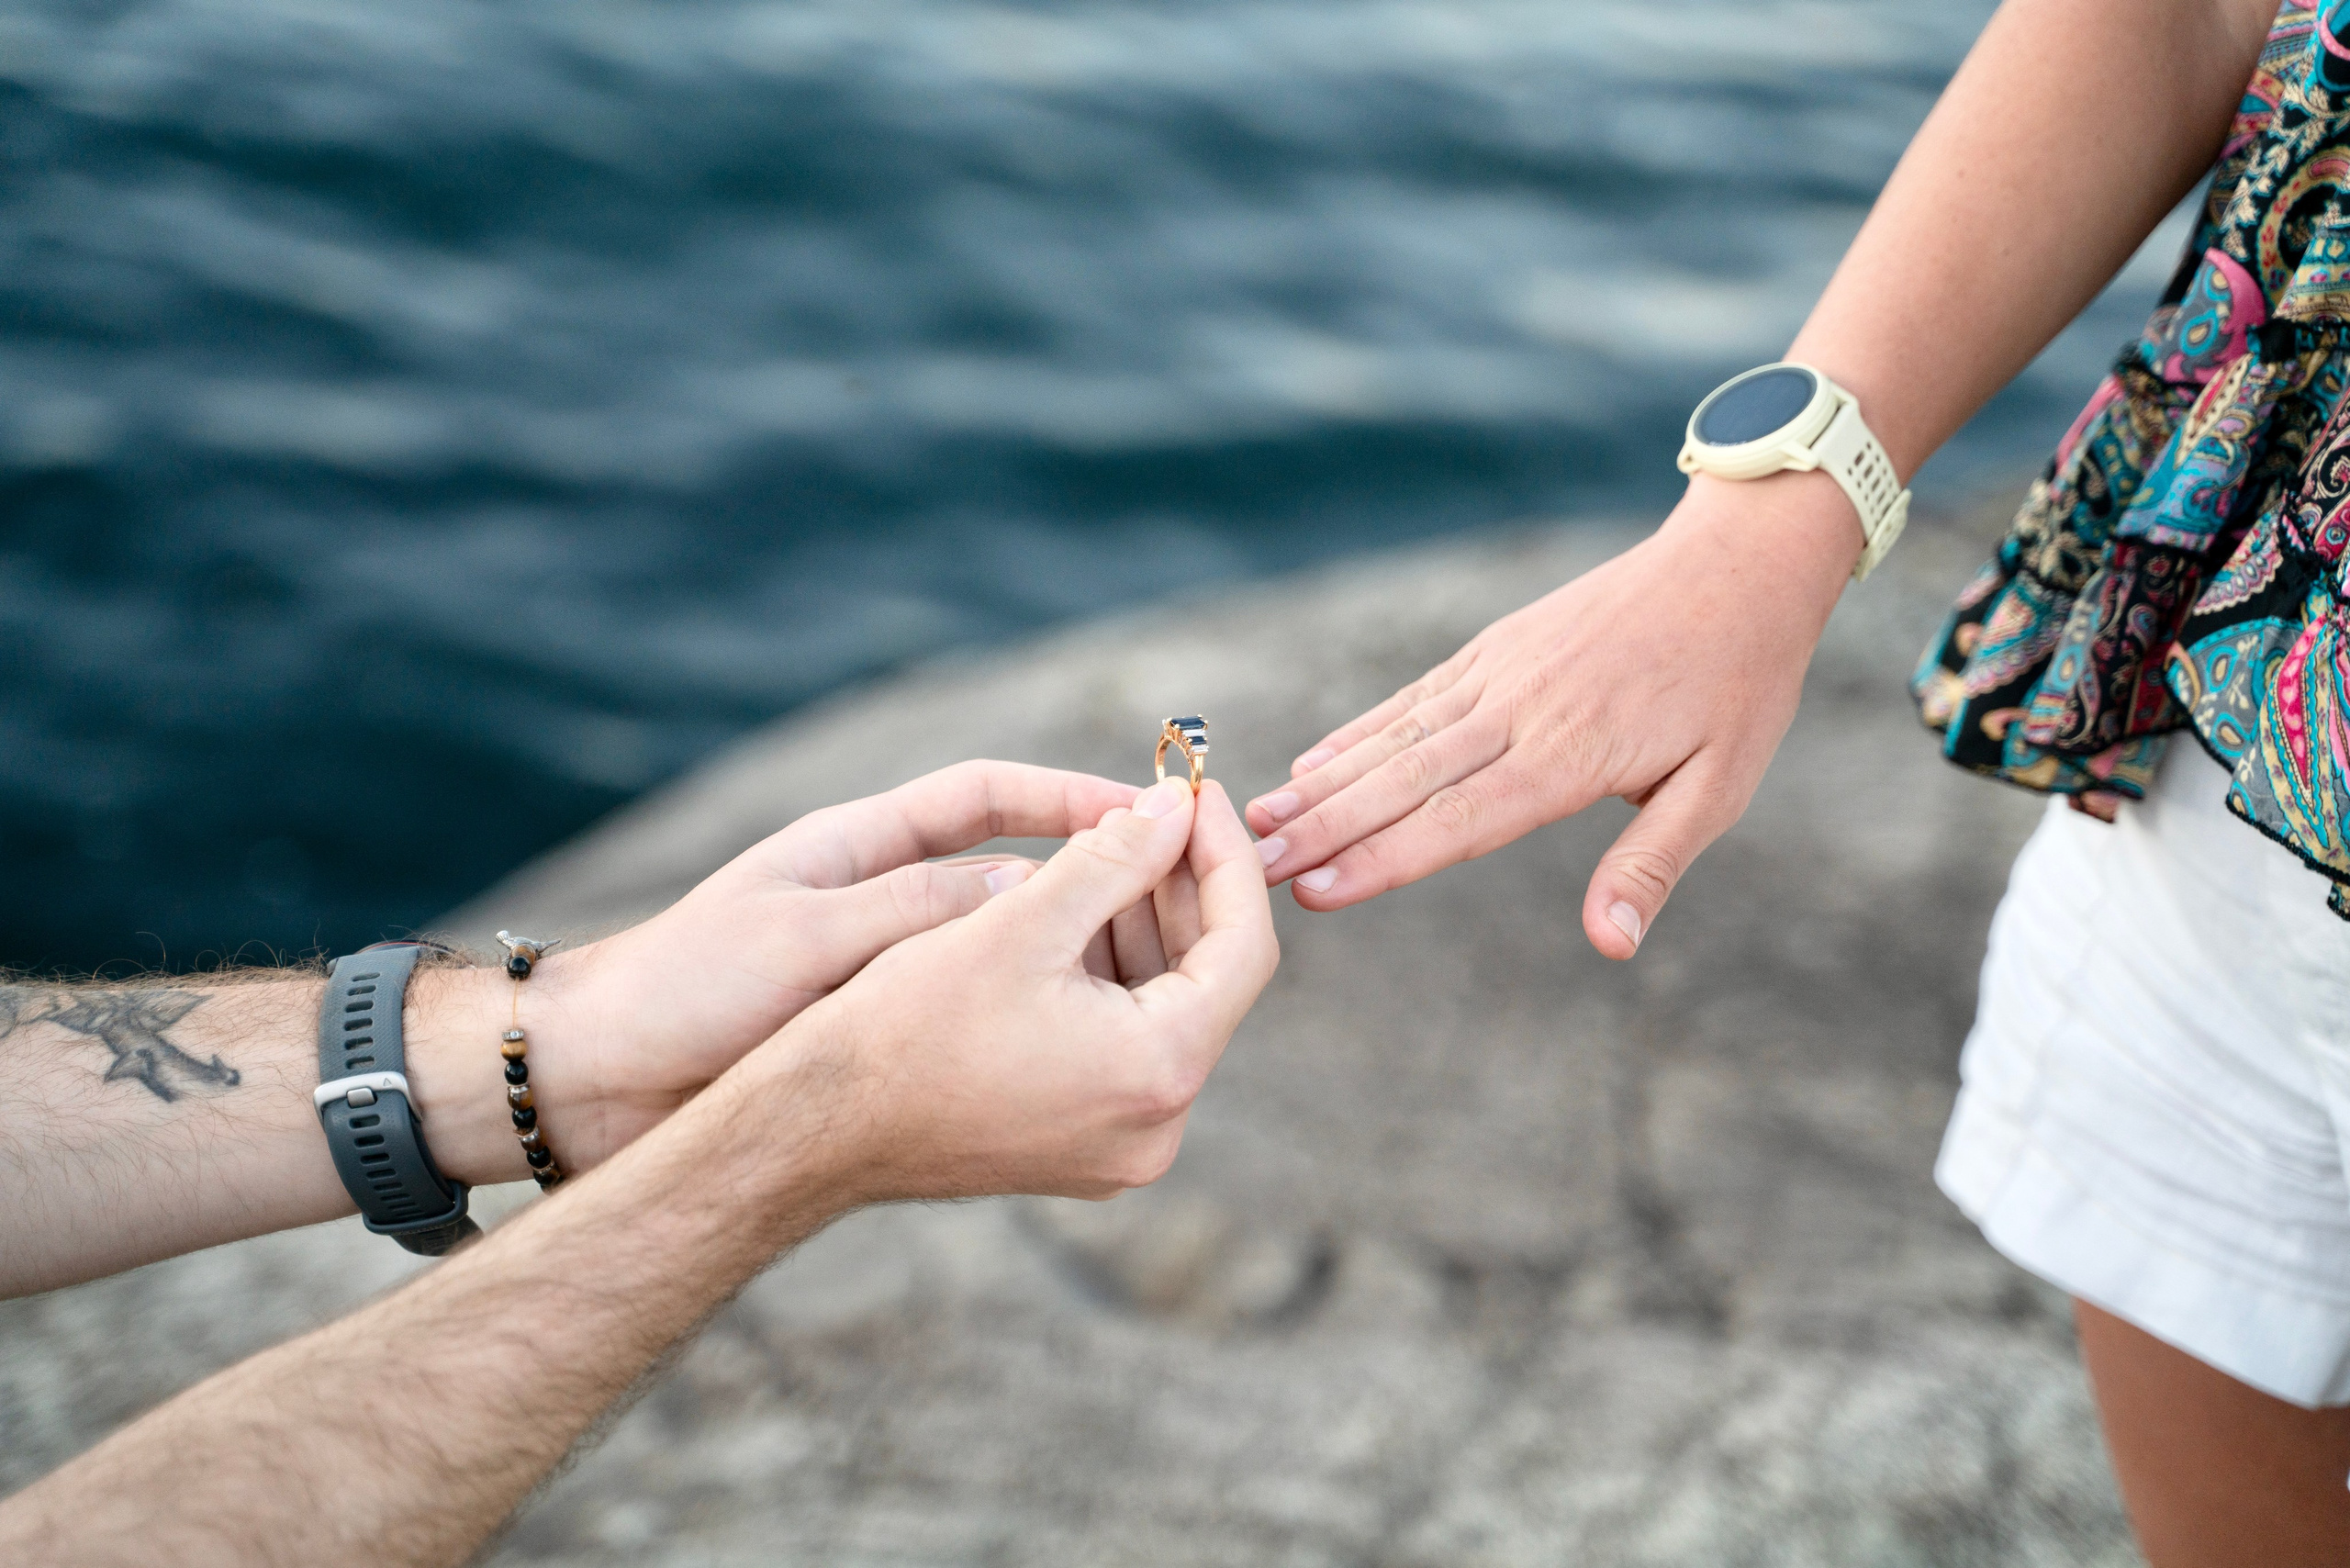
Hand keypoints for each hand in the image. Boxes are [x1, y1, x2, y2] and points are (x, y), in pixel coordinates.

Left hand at [411, 761, 1142, 1182]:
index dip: (1071, 794)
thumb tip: (1032, 892)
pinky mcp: (876, 1035)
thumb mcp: (804, 942)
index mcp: (861, 848)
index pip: (989, 797)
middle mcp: (883, 900)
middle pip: (1014, 871)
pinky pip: (976, 1015)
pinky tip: (1080, 1044)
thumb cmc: (683, 992)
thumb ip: (910, 911)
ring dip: (1071, 954)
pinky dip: (1030, 1016)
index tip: (1149, 807)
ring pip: (1005, 950)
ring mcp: (885, 969)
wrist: (596, 1083)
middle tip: (1177, 896)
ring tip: (1150, 977)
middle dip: (1092, 873)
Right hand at [775, 776, 1279, 1202]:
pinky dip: (1104, 976)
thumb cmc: (902, 1030)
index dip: (1225, 860)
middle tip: (1142, 811)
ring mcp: (1120, 1146)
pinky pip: (1122, 1043)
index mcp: (1157, 1073)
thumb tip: (1175, 806)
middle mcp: (1157, 1128)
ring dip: (1136, 925)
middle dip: (1176, 887)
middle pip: (1207, 979)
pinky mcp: (1080, 1147)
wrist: (809, 1132)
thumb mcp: (1016, 922)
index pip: (1245, 947)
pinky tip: (1061, 916)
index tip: (1195, 797)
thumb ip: (1113, 857)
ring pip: (1162, 1008)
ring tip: (1094, 852)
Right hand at [1246, 473, 1857, 956]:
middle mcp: (1519, 711)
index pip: (1458, 822)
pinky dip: (1357, 732)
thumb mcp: (1720, 787)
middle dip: (1323, 830)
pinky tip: (1311, 762)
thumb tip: (1611, 944)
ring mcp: (1499, 673)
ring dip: (1322, 784)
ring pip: (1395, 738)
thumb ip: (1651, 865)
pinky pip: (1414, 698)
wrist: (1737, 563)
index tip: (1313, 893)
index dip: (1381, 861)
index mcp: (1572, 754)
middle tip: (1251, 869)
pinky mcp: (1496, 649)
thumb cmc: (1738, 686)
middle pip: (1405, 782)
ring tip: (1258, 821)